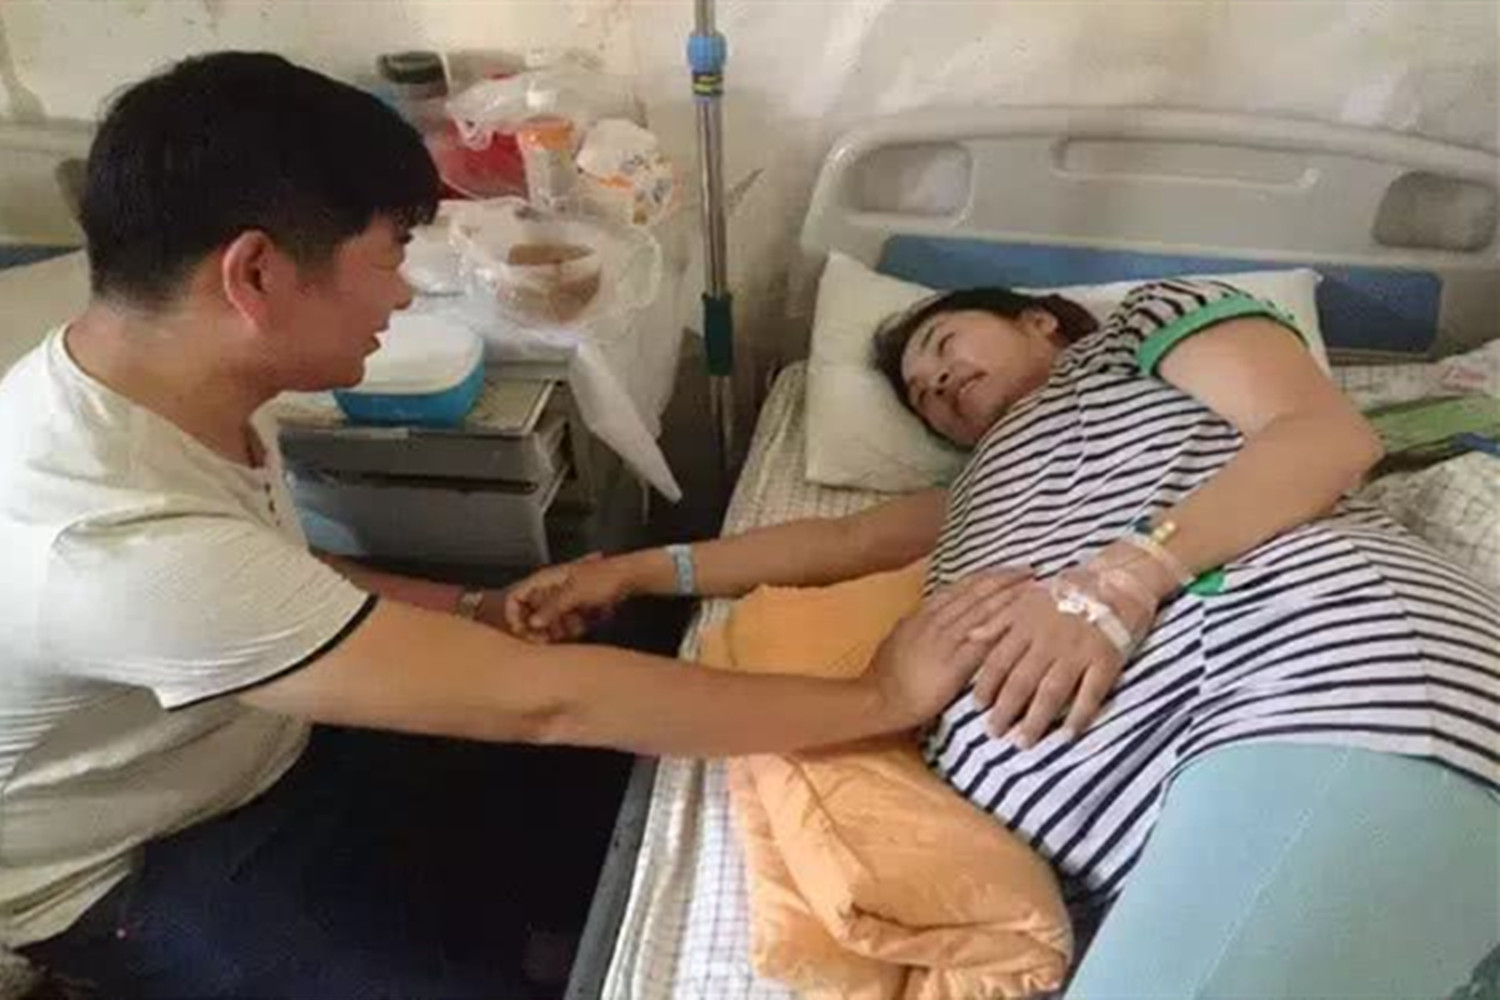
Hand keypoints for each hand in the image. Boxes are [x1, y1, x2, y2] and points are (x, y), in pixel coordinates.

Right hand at [501, 553, 631, 642]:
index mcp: (545, 579)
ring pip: (550, 621)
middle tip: (547, 641)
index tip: (523, 633)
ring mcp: (564, 598)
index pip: (515, 598)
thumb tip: (533, 623)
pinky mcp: (576, 607)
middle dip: (539, 628)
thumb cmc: (604, 577)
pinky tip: (583, 625)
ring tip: (572, 628)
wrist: (630, 576)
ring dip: (558, 629)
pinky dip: (572, 627)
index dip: (515, 616)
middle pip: (531, 613)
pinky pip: (566, 623)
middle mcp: (551, 588)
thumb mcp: (574, 593)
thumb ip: (551, 608)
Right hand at [866, 568, 1032, 728]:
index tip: (1007, 570)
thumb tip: (932, 615)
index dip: (986, 577)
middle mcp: (936, 621)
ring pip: (983, 610)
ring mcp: (945, 640)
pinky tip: (1023, 623)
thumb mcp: (900, 639)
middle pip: (977, 593)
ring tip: (1033, 589)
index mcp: (923, 614)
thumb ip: (920, 625)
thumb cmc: (886, 674)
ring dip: (1010, 597)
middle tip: (1030, 571)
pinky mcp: (954, 663)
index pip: (961, 588)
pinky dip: (1005, 627)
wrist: (878, 698)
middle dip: (1005, 580)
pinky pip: (983, 641)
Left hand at [966, 559, 1161, 747]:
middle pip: (1022, 681)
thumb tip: (969, 637)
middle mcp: (1049, 640)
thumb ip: (998, 620)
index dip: (986, 685)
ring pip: (1052, 691)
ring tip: (1023, 742)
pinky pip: (1091, 692)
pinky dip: (1079, 715)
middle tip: (994, 733)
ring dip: (1036, 719)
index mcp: (1027, 624)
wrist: (1118, 580)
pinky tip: (1067, 735)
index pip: (999, 660)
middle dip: (1005, 710)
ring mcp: (1078, 651)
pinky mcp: (1106, 659)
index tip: (977, 707)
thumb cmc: (1067, 592)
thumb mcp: (1027, 599)